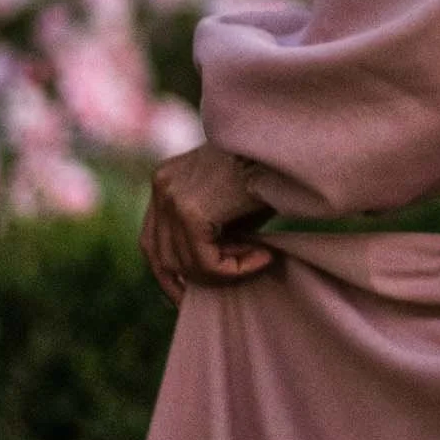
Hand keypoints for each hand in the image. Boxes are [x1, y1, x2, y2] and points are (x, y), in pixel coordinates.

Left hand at [141, 143, 275, 304]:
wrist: (287, 145)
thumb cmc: (272, 170)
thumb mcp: (231, 203)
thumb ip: (213, 230)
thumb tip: (210, 269)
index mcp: (166, 179)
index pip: (152, 238)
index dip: (169, 271)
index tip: (189, 294)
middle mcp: (161, 185)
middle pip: (160, 254)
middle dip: (192, 280)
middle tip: (230, 286)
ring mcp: (171, 197)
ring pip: (184, 262)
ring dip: (225, 272)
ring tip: (261, 259)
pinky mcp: (190, 210)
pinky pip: (205, 260)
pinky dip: (235, 270)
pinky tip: (264, 257)